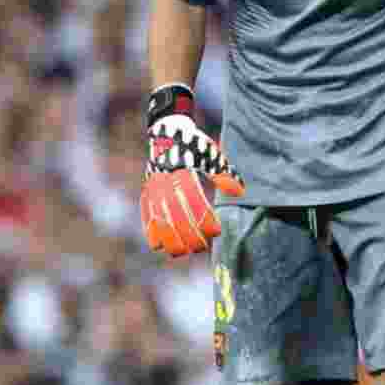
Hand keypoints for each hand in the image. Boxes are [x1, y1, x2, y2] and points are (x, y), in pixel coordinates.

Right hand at [140, 84, 244, 257]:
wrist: (167, 131)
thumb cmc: (194, 146)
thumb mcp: (212, 155)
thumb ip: (224, 175)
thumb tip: (239, 192)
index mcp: (183, 174)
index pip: (194, 204)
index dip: (205, 221)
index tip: (216, 232)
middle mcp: (165, 183)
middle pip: (176, 217)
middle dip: (188, 236)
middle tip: (201, 248)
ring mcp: (153, 189)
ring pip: (159, 220)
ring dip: (169, 239)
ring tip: (181, 253)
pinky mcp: (146, 192)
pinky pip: (145, 215)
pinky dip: (150, 232)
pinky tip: (158, 246)